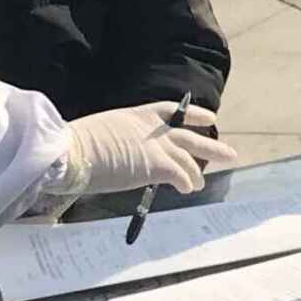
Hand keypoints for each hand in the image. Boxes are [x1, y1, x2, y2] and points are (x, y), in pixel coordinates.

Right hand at [60, 100, 235, 200]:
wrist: (71, 152)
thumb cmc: (74, 145)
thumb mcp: (101, 134)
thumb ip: (118, 140)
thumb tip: (119, 154)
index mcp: (135, 115)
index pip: (171, 111)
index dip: (192, 114)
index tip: (209, 117)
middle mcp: (150, 129)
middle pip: (188, 136)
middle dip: (209, 145)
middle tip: (229, 153)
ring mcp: (156, 146)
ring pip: (188, 158)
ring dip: (196, 172)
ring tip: (200, 183)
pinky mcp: (157, 165)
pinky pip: (180, 175)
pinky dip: (186, 182)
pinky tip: (188, 189)